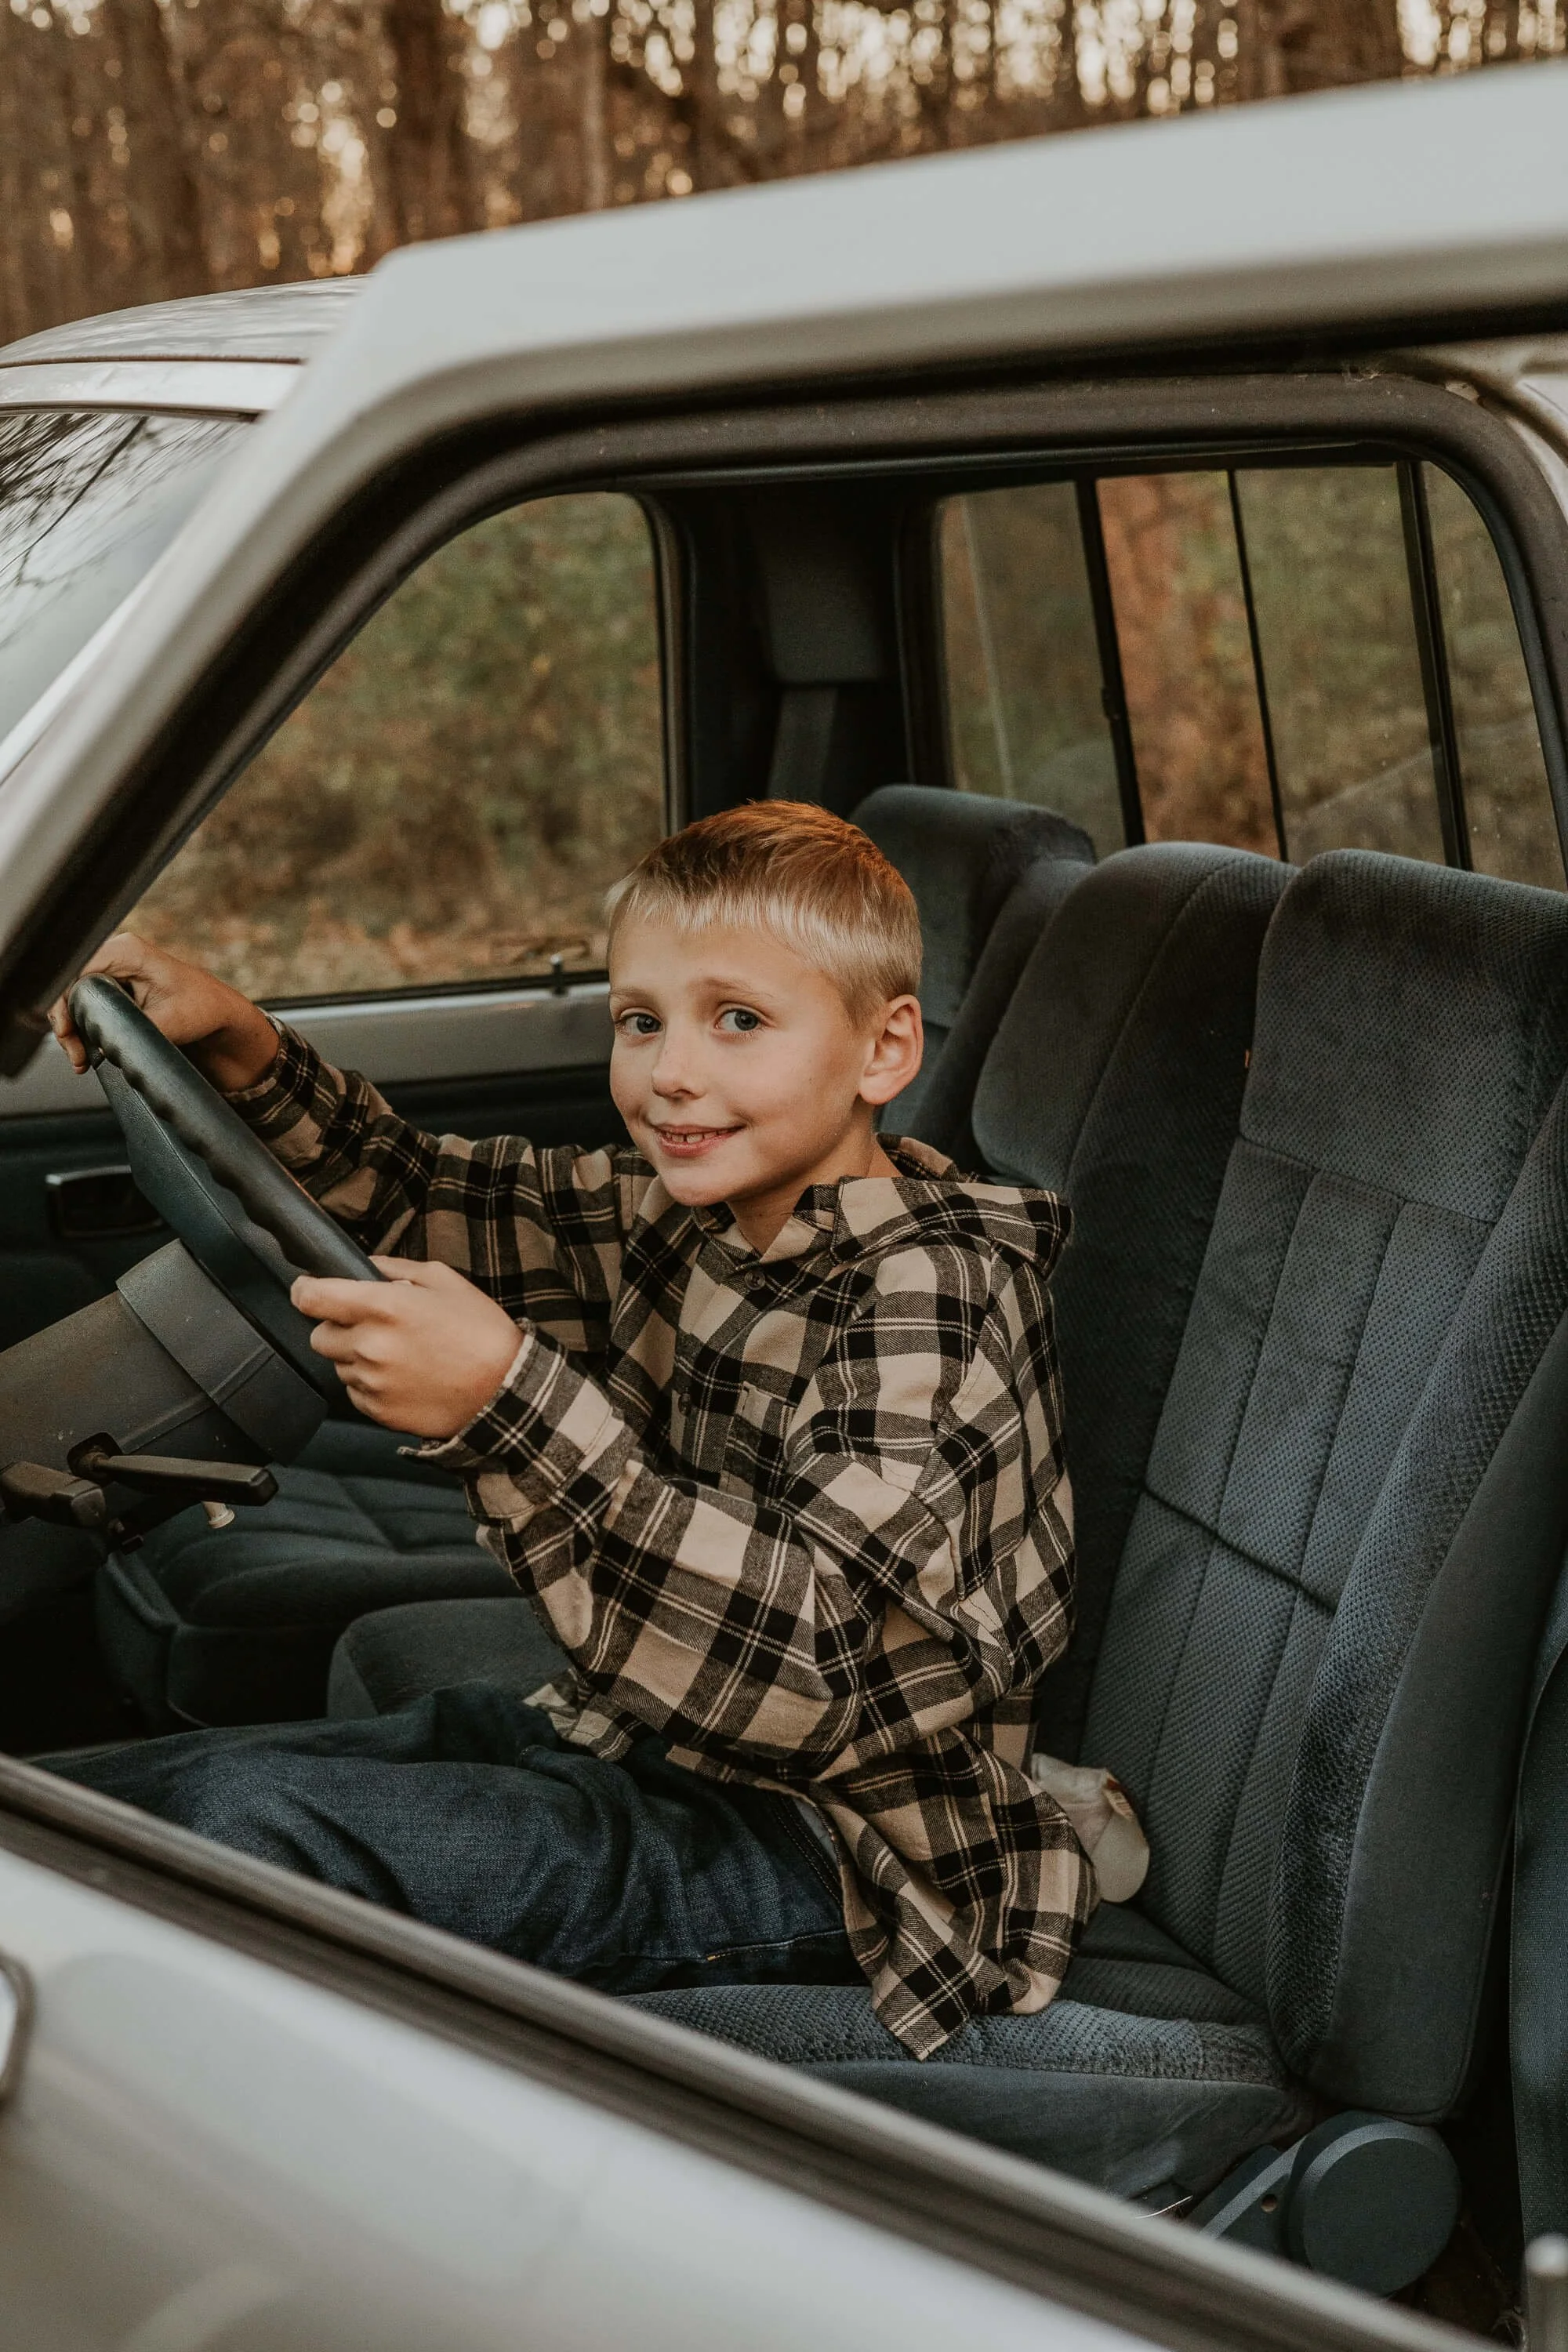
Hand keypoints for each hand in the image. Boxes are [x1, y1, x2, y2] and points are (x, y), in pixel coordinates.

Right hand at [50, 933, 278, 1093]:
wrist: (220, 1015)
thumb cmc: (204, 1009)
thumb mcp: (170, 1022)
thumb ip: (135, 1031)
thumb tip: (101, 1046)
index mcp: (127, 951)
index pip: (76, 971)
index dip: (64, 1003)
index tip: (68, 1032)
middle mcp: (115, 956)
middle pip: (70, 986)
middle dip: (67, 1023)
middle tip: (76, 1055)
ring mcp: (112, 971)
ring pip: (74, 999)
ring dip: (73, 1030)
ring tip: (81, 1060)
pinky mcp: (113, 988)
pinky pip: (86, 1006)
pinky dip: (83, 1029)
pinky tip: (87, 1052)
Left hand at [291, 1257, 523, 1439]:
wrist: (503, 1390)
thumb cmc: (479, 1331)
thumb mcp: (443, 1280)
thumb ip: (395, 1269)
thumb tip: (364, 1267)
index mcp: (382, 1306)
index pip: (312, 1297)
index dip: (305, 1290)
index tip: (309, 1289)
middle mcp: (368, 1345)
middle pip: (318, 1335)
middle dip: (338, 1327)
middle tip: (372, 1325)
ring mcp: (371, 1381)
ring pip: (338, 1364)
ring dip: (356, 1356)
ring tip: (398, 1354)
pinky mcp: (377, 1410)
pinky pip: (355, 1392)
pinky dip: (370, 1383)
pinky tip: (403, 1376)